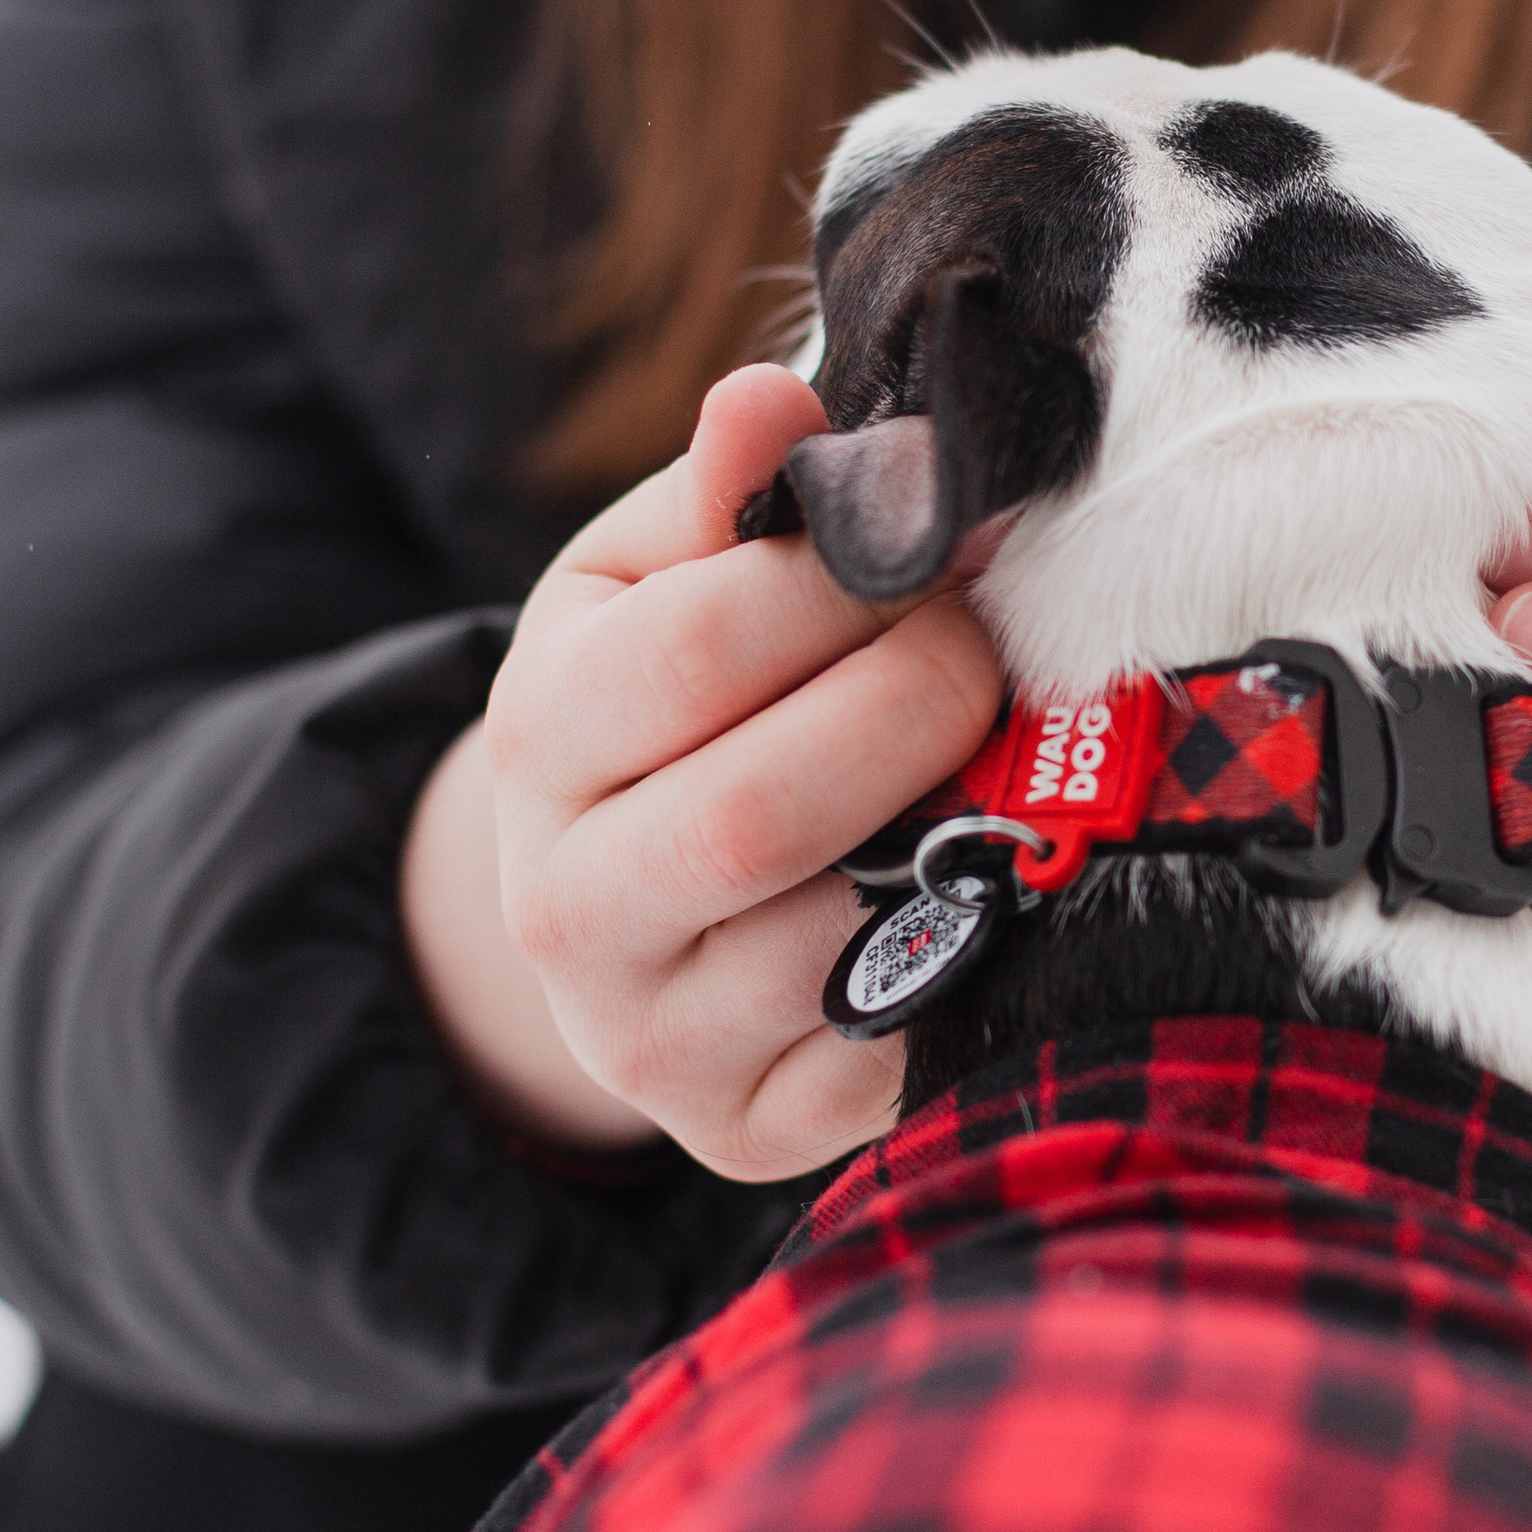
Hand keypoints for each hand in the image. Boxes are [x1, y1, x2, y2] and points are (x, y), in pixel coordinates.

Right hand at [400, 365, 1002, 1180]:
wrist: (617, 904)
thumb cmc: (667, 698)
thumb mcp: (656, 574)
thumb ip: (723, 491)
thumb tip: (771, 398)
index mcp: (537, 736)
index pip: (700, 648)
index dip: (851, 577)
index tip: (939, 532)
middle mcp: (567, 912)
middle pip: (765, 811)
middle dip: (919, 702)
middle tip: (983, 643)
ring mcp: (654, 1043)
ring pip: (841, 934)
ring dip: (959, 826)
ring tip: (995, 750)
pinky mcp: (752, 1133)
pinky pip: (897, 1044)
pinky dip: (973, 949)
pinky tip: (987, 871)